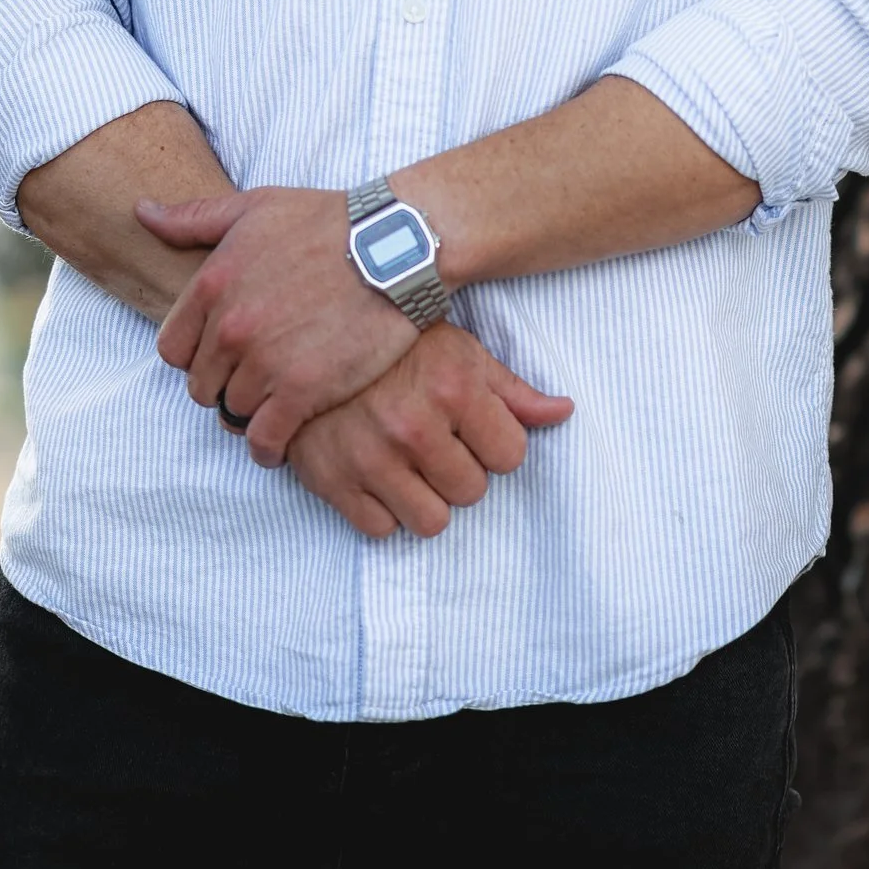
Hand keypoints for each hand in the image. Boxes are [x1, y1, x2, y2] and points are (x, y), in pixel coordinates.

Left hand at [143, 183, 417, 460]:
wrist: (398, 245)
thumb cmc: (330, 221)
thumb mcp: (254, 207)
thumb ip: (193, 218)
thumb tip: (142, 212)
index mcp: (212, 284)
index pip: (173, 349)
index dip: (196, 357)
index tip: (221, 358)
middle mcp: (230, 327)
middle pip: (202, 386)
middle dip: (224, 386)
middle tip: (252, 383)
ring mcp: (265, 362)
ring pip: (232, 412)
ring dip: (249, 414)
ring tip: (272, 408)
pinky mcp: (303, 390)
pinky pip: (265, 438)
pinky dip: (267, 447)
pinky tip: (278, 445)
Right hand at [284, 323, 574, 541]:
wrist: (304, 339)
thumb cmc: (394, 346)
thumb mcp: (459, 352)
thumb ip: (512, 391)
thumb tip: (564, 413)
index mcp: (454, 387)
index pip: (511, 456)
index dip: (496, 444)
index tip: (471, 428)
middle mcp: (413, 425)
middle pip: (472, 493)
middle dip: (460, 471)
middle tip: (434, 443)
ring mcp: (370, 456)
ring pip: (432, 522)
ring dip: (425, 499)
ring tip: (409, 464)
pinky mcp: (331, 480)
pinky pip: (380, 530)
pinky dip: (381, 509)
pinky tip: (375, 474)